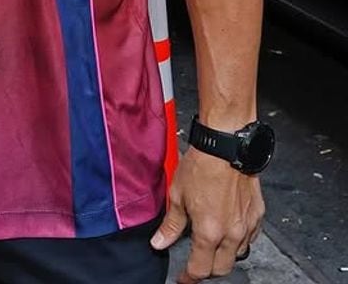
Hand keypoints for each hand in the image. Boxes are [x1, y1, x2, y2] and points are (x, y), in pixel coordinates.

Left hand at [150, 149, 264, 281]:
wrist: (226, 146)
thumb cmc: (201, 166)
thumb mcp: (177, 195)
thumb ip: (171, 225)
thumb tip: (159, 243)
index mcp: (209, 232)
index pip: (200, 269)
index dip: (189, 277)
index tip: (183, 278)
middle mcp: (232, 234)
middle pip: (222, 269)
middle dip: (207, 270)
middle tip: (196, 262)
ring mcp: (248, 226)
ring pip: (238, 255)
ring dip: (224, 255)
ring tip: (211, 244)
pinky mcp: (258, 216)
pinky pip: (250, 238)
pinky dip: (238, 240)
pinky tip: (228, 229)